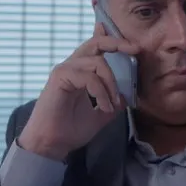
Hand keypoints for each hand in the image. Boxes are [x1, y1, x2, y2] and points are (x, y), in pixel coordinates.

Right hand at [17, 22, 141, 160]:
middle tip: (135, 49)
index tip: (133, 46)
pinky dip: (100, 92)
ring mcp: (64, 70)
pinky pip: (89, 77)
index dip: (113, 41)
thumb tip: (125, 96)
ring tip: (111, 105)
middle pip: (96, 43)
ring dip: (110, 83)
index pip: (96, 48)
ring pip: (97, 62)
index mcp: (80, 72)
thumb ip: (111, 103)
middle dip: (117, 42)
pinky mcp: (59, 77)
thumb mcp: (99, 115)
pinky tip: (103, 107)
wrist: (51, 144)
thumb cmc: (69, 130)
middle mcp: (72, 67)